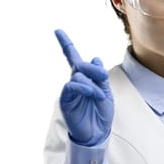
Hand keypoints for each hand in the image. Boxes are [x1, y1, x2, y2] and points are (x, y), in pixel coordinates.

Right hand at [55, 29, 113, 146]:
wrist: (97, 133)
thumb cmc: (101, 114)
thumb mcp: (106, 92)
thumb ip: (100, 77)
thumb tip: (96, 58)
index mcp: (85, 78)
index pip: (73, 58)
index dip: (66, 44)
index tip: (57, 30)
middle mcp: (75, 82)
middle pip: (80, 65)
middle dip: (93, 69)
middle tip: (103, 78)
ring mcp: (70, 91)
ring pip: (78, 75)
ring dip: (92, 84)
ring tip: (100, 96)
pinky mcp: (66, 100)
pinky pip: (72, 86)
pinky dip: (84, 88)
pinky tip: (93, 95)